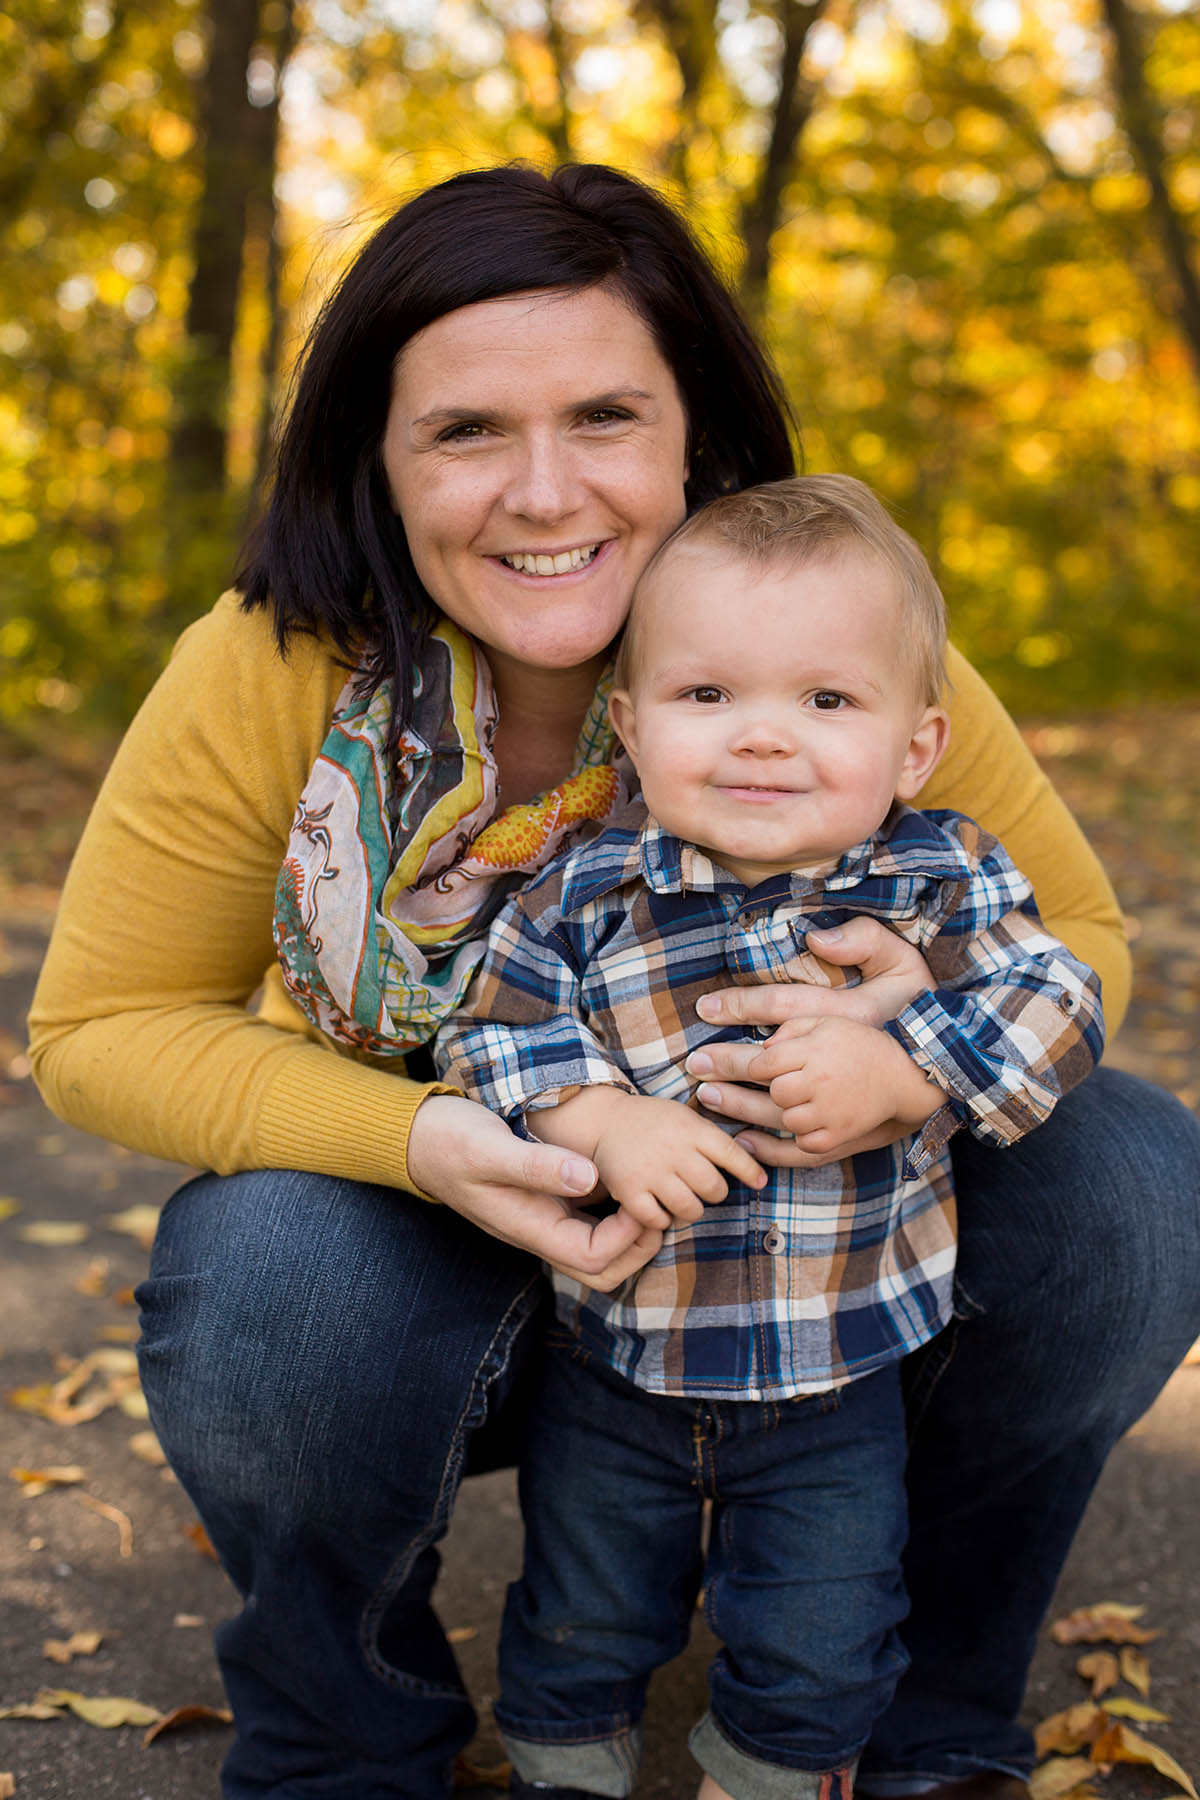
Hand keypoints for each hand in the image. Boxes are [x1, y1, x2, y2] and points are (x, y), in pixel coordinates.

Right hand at [406, 1094, 662, 1289]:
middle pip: (601, 1270)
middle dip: (637, 1246)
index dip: (627, 1235)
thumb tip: (589, 1178)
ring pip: (596, 1251)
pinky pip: (586, 1224)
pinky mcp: (542, 1204)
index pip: (594, 1258)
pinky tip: (620, 1181)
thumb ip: (537, 1166)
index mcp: (529, 1228)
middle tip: (654, 1205)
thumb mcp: (490, 1148)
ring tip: (642, 1193)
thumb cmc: (450, 1141)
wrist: (418, 1137)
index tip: (639, 1197)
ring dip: (628, 1233)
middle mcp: (538, 1232)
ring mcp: (540, 1221)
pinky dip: (612, 1213)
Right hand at [589, 1093, 765, 1229]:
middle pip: (713, 1188)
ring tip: (686, 1200)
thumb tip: (754, 1167)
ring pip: (690, 1208)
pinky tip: (661, 1208)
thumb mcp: (685, 1117)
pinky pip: (658, 1220)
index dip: (750, 1171)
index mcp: (690, 1128)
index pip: (731, 1153)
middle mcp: (672, 1150)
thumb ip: (712, 1139)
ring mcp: (650, 1172)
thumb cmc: (654, 1122)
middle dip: (715, 1193)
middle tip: (706, 1189)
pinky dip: (663, 1219)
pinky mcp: (628, 1190)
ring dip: (693, 1209)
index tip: (760, 1182)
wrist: (605, 1121)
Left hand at [685, 917, 933, 1148]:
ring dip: (737, 1110)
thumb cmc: (910, 1012)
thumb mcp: (897, 964)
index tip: (705, 1018)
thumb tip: (816, 938)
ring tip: (708, 1100)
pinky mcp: (836, 1139)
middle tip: (693, 1070)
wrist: (933, 1072)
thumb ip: (860, 944)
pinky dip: (766, 1148)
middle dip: (725, 1075)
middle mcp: (828, 1079)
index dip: (733, 1031)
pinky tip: (742, 1139)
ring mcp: (832, 1114)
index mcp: (833, 1038)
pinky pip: (794, 1149)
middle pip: (764, 1083)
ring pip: (774, 1116)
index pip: (769, 1041)